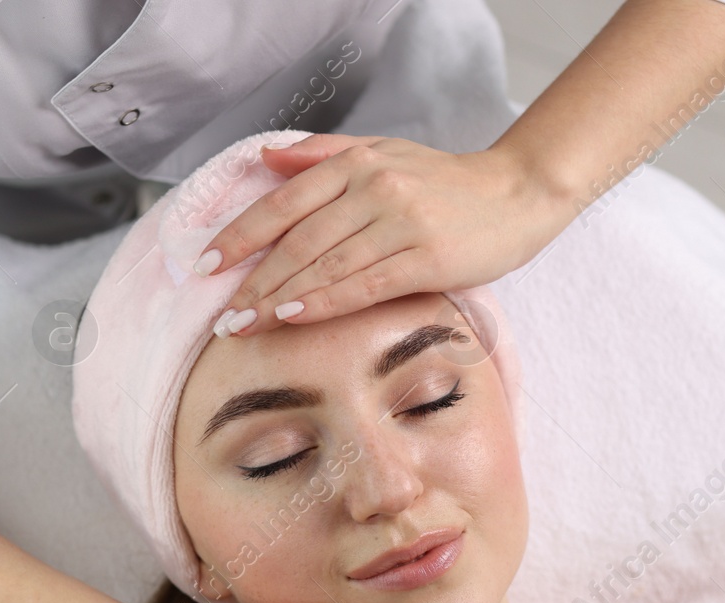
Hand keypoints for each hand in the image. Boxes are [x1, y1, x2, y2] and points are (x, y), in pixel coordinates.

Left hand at [195, 134, 564, 337]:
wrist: (519, 194)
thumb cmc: (446, 183)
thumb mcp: (384, 153)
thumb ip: (324, 154)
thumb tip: (266, 161)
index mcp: (356, 163)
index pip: (282, 203)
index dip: (239, 236)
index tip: (205, 266)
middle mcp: (374, 188)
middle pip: (297, 241)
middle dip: (253, 282)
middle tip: (223, 316)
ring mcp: (401, 222)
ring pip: (324, 265)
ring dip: (278, 299)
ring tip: (245, 326)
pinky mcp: (427, 257)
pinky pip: (363, 285)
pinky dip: (324, 302)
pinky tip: (294, 317)